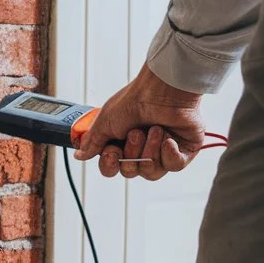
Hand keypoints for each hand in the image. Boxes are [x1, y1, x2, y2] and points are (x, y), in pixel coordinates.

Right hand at [73, 64, 204, 179]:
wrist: (161, 90)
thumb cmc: (134, 101)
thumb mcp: (104, 122)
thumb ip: (92, 142)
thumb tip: (79, 155)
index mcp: (122, 144)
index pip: (113, 169)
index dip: (110, 165)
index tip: (111, 152)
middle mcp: (142, 149)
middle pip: (131, 172)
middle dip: (132, 154)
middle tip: (135, 132)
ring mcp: (163, 150)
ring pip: (152, 172)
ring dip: (150, 151)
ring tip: (154, 129)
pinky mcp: (184, 149)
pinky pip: (174, 166)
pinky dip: (169, 154)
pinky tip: (168, 138)